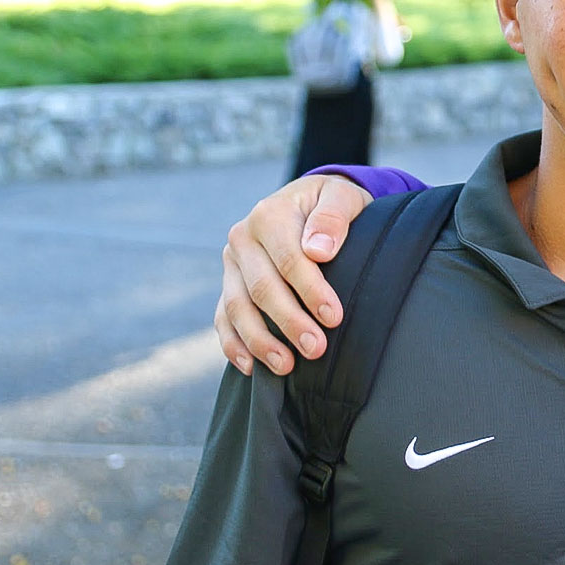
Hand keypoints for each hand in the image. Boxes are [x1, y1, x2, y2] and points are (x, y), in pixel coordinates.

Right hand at [216, 174, 372, 374]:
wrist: (310, 202)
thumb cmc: (332, 203)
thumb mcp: (342, 197)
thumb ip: (333, 217)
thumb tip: (318, 250)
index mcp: (269, 215)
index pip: (290, 259)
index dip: (311, 290)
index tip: (333, 317)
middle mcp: (242, 239)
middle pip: (262, 288)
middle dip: (289, 323)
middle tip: (316, 349)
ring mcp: (231, 264)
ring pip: (237, 308)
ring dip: (260, 341)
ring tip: (286, 367)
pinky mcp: (228, 284)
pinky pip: (222, 318)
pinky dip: (233, 344)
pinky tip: (251, 368)